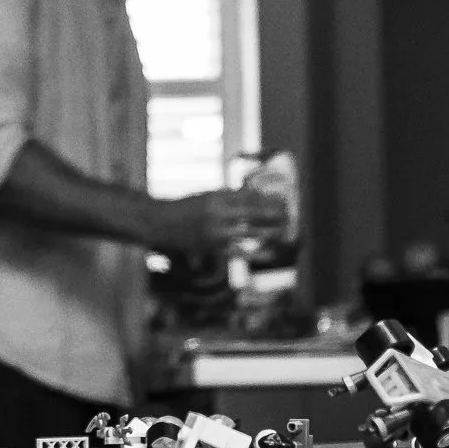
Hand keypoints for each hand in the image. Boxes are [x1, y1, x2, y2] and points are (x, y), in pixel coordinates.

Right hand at [148, 187, 286, 253]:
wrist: (160, 223)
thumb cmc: (184, 207)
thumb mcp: (206, 196)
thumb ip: (229, 196)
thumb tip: (255, 195)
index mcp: (216, 198)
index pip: (249, 197)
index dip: (268, 199)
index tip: (282, 199)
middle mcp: (217, 215)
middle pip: (254, 214)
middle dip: (273, 214)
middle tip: (289, 213)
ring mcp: (216, 233)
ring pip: (251, 232)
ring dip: (270, 231)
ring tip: (285, 230)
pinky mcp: (213, 248)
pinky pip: (240, 251)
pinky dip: (257, 252)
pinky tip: (270, 252)